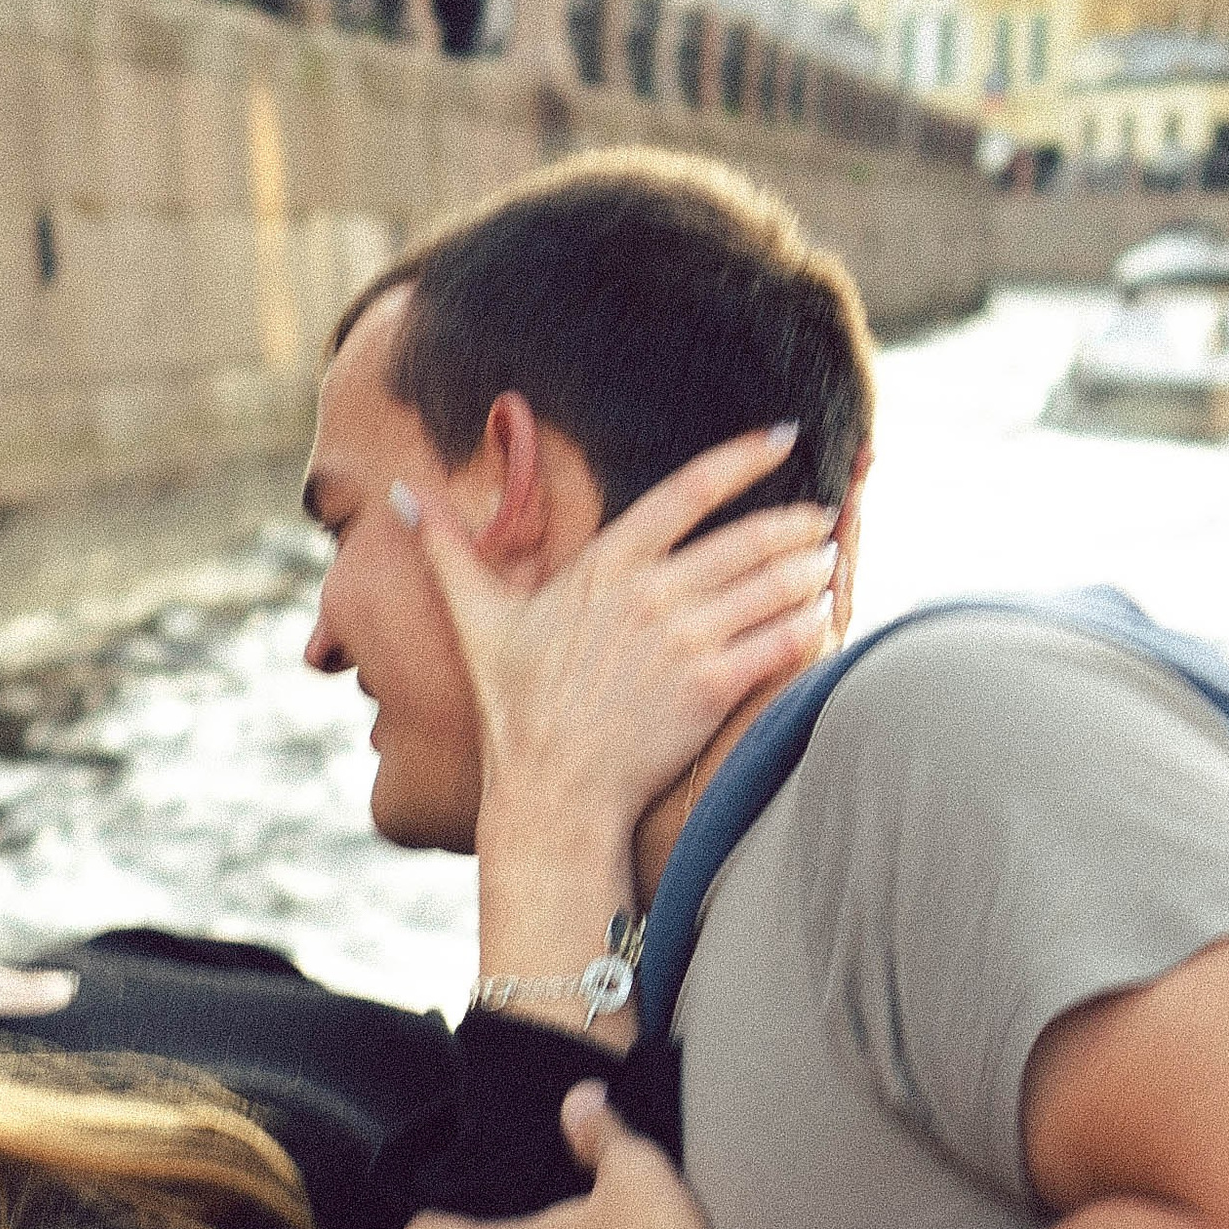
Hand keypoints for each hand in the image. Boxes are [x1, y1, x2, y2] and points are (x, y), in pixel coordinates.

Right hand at [405, 423, 834, 855]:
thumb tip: (400, 494)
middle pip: (747, 537)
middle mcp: (650, 594)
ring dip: (811, 567)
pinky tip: (825, 613)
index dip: (743, 457)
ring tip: (828, 559)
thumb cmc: (515, 706)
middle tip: (821, 516)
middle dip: (795, 523)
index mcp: (604, 566)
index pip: (689, 490)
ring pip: (773, 585)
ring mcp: (684, 640)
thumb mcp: (476, 618)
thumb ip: (448, 549)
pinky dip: (810, 622)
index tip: (785, 436)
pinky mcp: (711, 687)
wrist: (551, 792)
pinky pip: (780, 640)